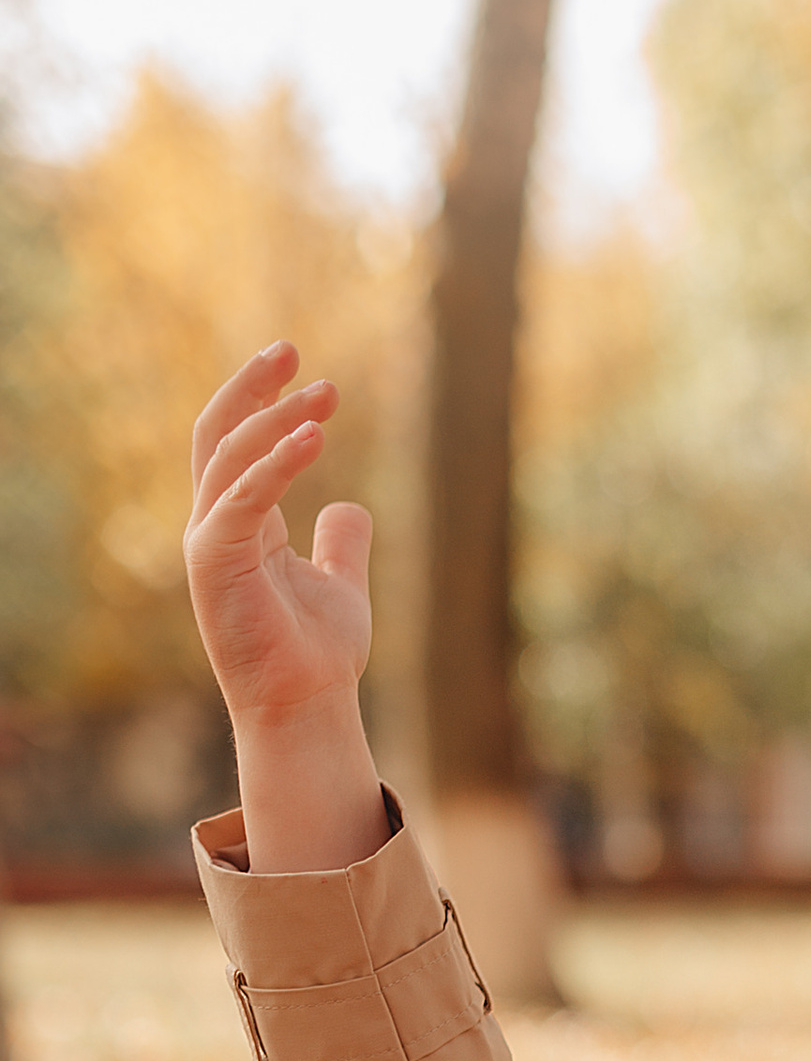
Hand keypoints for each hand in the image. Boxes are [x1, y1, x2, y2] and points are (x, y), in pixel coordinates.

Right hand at [184, 342, 387, 872]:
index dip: (261, 398)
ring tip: (326, 391)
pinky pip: (243, 497)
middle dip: (254, 388)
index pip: (237, 442)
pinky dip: (275, 463)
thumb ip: (341, 544)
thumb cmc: (318, 656)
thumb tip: (350, 506)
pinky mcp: (217, 561)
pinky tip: (314, 437)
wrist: (307, 710)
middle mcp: (216, 526)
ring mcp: (210, 543)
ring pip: (231, 456)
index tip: (300, 364)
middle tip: (296, 350)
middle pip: (220, 433)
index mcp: (240, 525)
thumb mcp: (341, 586)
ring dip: (277, 418)